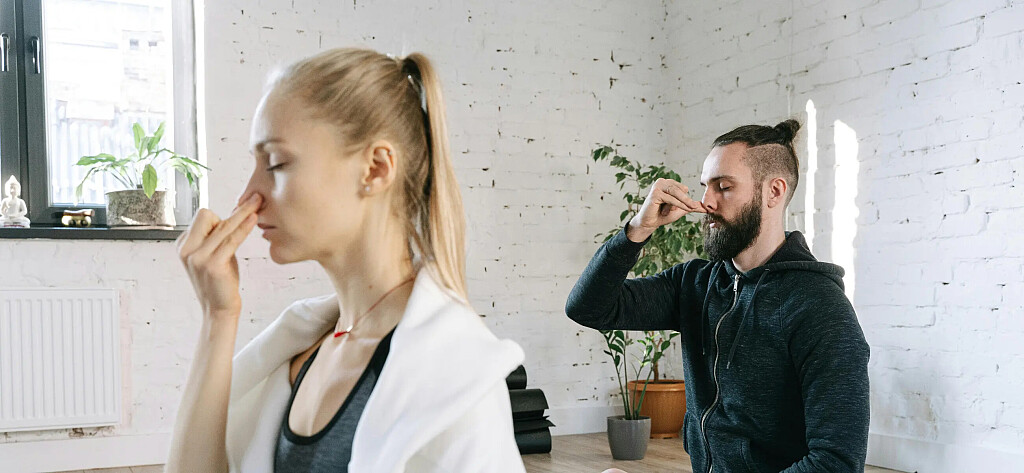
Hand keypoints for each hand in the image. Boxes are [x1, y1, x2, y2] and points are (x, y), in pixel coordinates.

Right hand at [176, 194, 262, 316]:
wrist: (219, 310)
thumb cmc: (221, 281)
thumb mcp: (215, 255)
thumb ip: (218, 237)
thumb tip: (237, 211)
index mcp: (183, 245)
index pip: (202, 218)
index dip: (220, 219)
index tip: (235, 223)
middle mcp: (186, 250)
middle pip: (207, 216)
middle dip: (231, 213)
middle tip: (255, 201)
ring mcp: (197, 257)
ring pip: (223, 226)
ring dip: (243, 213)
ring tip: (258, 201)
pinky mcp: (212, 265)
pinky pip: (231, 239)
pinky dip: (244, 228)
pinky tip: (254, 218)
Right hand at [626, 178, 704, 241]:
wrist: (650, 223)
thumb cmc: (663, 215)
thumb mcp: (680, 209)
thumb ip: (691, 206)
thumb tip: (705, 207)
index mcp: (667, 183)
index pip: (682, 187)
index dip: (687, 198)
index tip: (693, 207)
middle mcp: (661, 182)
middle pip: (680, 189)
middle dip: (687, 200)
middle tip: (695, 208)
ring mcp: (657, 187)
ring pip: (676, 193)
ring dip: (684, 202)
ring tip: (690, 208)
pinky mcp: (654, 194)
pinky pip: (670, 198)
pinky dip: (678, 204)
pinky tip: (682, 209)